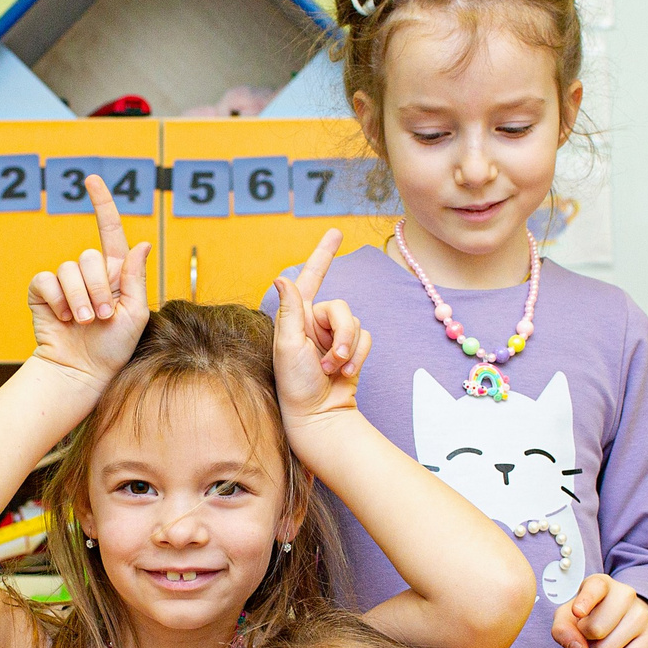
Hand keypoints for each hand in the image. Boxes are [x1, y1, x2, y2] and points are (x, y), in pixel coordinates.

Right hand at [27, 175, 149, 388]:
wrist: (81, 371)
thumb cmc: (113, 348)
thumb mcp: (134, 314)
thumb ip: (136, 278)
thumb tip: (142, 243)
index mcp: (116, 273)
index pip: (110, 231)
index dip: (102, 203)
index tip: (92, 179)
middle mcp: (89, 273)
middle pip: (90, 257)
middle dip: (97, 288)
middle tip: (101, 316)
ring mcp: (64, 282)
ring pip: (68, 269)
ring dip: (79, 299)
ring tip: (84, 323)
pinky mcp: (43, 292)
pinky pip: (46, 280)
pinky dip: (57, 300)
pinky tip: (64, 318)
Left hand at [271, 229, 368, 427]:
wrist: (318, 415)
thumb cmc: (295, 384)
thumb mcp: (287, 345)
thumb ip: (290, 310)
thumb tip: (282, 277)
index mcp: (296, 316)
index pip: (311, 277)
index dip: (323, 254)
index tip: (336, 233)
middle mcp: (314, 322)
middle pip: (341, 307)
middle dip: (342, 333)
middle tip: (333, 360)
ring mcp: (334, 337)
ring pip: (356, 323)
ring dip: (349, 349)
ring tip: (333, 370)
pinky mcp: (351, 350)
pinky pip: (366, 338)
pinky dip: (359, 356)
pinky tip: (346, 373)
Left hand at [552, 574, 647, 647]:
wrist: (617, 620)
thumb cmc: (587, 616)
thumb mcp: (567, 617)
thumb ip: (562, 630)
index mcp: (602, 583)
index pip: (596, 587)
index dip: (585, 601)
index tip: (577, 612)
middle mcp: (626, 594)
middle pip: (597, 628)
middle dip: (585, 638)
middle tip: (587, 634)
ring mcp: (642, 614)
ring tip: (597, 643)